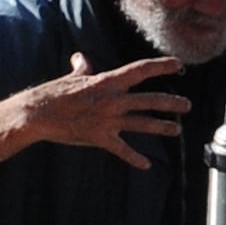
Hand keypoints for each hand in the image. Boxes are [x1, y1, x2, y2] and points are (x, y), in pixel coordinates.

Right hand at [0, 51, 187, 164]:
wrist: (39, 114)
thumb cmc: (53, 93)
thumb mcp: (72, 78)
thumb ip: (82, 68)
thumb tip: (81, 58)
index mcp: (107, 81)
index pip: (141, 70)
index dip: (162, 67)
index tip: (179, 65)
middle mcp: (113, 100)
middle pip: (149, 100)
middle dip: (171, 103)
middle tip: (187, 105)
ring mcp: (108, 120)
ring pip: (142, 123)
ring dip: (162, 127)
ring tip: (176, 130)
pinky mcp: (100, 137)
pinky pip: (122, 150)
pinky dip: (134, 158)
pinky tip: (145, 165)